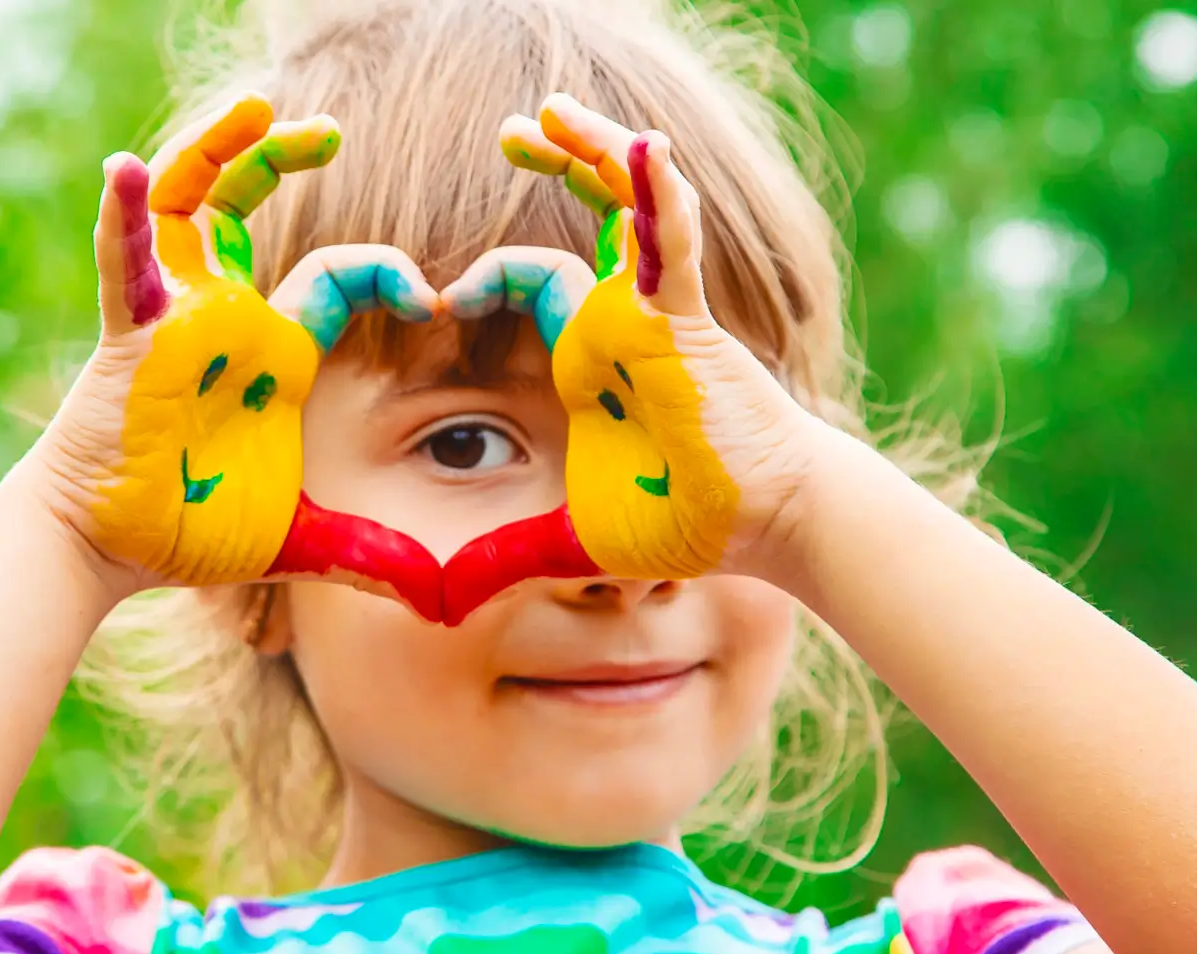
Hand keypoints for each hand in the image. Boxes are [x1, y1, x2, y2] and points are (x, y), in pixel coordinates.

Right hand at [29, 94, 441, 602]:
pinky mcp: (130, 335)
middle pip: (252, 207)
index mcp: (275, 352)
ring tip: (257, 107)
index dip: (389, 274)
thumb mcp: (298, 539)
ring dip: (220, 152)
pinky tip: (127, 171)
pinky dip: (126, 217)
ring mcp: (174, 316)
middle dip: (284, 158)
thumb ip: (365, 554)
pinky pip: (125, 263)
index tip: (434, 296)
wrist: (110, 549)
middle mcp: (226, 317)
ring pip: (193, 206)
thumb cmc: (191, 530)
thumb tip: (436, 594)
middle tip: (328, 129)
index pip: (339, 279)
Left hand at [444, 93, 822, 584]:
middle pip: (579, 221)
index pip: (529, 282)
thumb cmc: (680, 520)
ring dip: (594, 153)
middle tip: (511, 130)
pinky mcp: (687, 320)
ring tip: (552, 109)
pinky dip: (660, 200)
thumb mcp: (569, 541)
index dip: (483, 277)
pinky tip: (647, 150)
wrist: (760, 524)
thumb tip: (440, 601)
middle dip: (552, 165)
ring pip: (625, 209)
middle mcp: (618, 320)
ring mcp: (654, 311)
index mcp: (587, 356)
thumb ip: (506, 556)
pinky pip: (672, 246)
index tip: (436, 302)